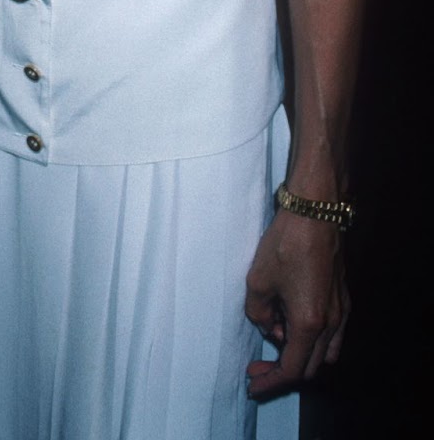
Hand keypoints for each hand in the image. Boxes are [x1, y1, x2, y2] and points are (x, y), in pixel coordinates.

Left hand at [244, 209, 348, 397]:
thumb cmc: (286, 243)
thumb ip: (258, 313)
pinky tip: (289, 322)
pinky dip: (311, 339)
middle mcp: (331, 324)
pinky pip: (331, 335)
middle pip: (310, 367)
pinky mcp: (343, 298)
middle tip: (259, 367)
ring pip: (324, 353)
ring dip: (300, 355)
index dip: (270, 382)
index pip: (292, 370)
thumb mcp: (257, 280)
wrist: (315, 211)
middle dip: (282, 371)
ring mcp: (341, 312)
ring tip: (274, 340)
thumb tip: (267, 326)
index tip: (253, 384)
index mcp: (309, 324)